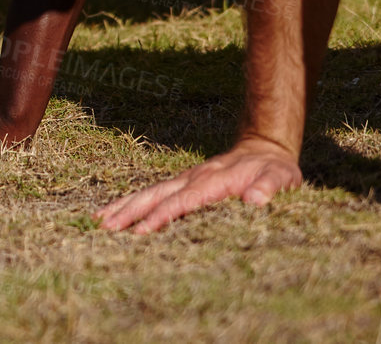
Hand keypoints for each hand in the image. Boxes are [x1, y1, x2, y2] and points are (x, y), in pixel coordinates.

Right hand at [95, 135, 300, 233]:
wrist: (263, 148)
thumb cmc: (274, 169)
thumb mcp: (281, 177)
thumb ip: (269, 187)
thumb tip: (255, 201)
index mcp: (213, 181)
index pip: (182, 200)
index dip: (162, 216)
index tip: (141, 231)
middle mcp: (192, 178)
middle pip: (155, 194)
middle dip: (129, 211)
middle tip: (104, 227)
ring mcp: (184, 179)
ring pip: (149, 192)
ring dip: (124, 205)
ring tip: (99, 221)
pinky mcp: (182, 183)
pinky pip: (154, 193)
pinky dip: (133, 202)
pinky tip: (118, 213)